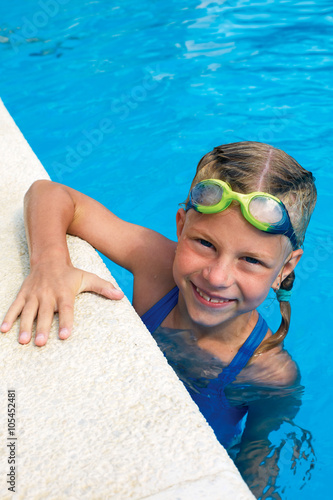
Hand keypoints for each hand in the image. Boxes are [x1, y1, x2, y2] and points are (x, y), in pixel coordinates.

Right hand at [1, 262, 123, 345]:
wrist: (49, 258)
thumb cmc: (70, 273)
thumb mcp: (88, 278)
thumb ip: (104, 287)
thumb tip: (121, 295)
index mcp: (64, 292)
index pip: (66, 309)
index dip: (66, 322)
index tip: (65, 335)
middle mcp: (48, 294)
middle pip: (45, 313)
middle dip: (42, 328)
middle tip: (40, 343)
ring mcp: (33, 295)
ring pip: (28, 311)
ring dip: (24, 326)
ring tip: (22, 341)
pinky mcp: (23, 294)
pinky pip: (14, 306)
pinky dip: (8, 317)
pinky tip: (3, 330)